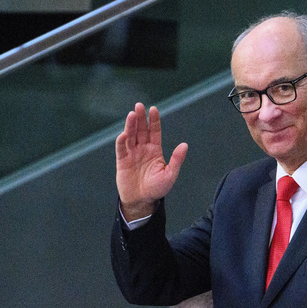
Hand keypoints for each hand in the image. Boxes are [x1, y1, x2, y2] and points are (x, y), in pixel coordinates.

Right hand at [115, 103, 188, 220]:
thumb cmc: (157, 188)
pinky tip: (124, 134)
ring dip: (130, 125)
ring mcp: (131, 153)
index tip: (153, 109)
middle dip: (140, 118)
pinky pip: (121, 149)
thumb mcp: (170, 174)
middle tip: (139, 106)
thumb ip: (176, 160)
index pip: (154, 131)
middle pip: (141, 130)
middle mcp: (142, 149)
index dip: (153, 121)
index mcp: (154, 150)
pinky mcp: (122, 161)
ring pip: (131, 136)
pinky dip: (122, 141)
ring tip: (132, 114)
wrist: (142, 201)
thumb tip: (185, 145)